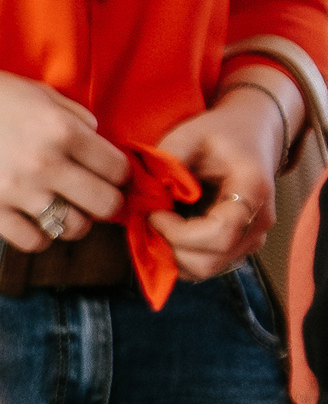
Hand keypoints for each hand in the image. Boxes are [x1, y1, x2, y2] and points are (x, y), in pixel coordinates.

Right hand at [0, 52, 127, 249]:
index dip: (118, 174)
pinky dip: (39, 236)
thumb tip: (97, 138)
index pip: (118, 168)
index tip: (108, 176)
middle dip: (106, 204)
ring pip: (73, 229)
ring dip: (73, 222)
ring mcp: (17, 191)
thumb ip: (72, 114)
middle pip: (106, 205)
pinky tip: (31, 220)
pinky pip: (33, 241)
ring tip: (60, 210)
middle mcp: (46, 163)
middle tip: (92, 198)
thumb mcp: (34, 90)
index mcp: (62, 130)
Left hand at [149, 86, 281, 280]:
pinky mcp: (237, 247)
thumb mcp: (190, 135)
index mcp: (253, 192)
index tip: (153, 213)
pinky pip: (203, 265)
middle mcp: (258, 223)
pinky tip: (165, 230)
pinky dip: (177, 255)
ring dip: (170, 253)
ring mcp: (250, 239)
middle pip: (209, 261)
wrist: (249, 135)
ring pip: (204, 269)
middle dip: (168, 247)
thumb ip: (167, 160)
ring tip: (156, 223)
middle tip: (148, 219)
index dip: (178, 233)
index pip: (219, 235)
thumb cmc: (218, 133)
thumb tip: (144, 193)